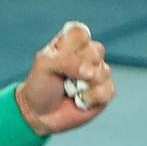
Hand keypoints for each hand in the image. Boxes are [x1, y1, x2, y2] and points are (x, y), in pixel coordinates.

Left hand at [16, 21, 114, 135]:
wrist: (39, 114)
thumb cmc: (40, 86)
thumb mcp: (44, 65)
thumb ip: (66, 60)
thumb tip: (91, 72)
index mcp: (72, 43)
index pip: (81, 32)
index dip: (71, 47)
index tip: (57, 56)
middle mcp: (88, 55)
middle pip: (96, 51)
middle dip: (76, 67)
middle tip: (62, 76)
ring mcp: (99, 72)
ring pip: (103, 72)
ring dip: (82, 85)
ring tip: (69, 90)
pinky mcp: (105, 91)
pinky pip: (107, 91)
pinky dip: (90, 98)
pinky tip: (79, 101)